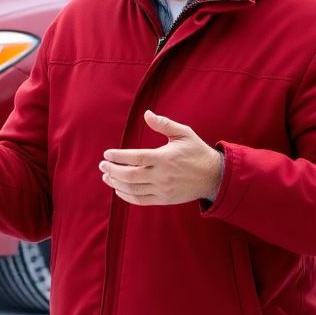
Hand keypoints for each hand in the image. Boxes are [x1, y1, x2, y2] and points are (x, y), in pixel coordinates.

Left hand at [99, 110, 222, 205]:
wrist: (213, 176)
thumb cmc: (197, 151)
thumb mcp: (183, 133)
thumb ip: (164, 124)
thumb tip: (146, 113)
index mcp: (165, 158)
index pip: (136, 158)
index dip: (118, 157)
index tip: (107, 154)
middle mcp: (162, 175)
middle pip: (130, 175)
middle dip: (112, 171)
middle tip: (102, 165)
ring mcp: (162, 189)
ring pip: (133, 189)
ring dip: (116, 184)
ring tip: (106, 177)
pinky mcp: (164, 199)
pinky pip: (141, 200)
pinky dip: (127, 196)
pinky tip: (119, 190)